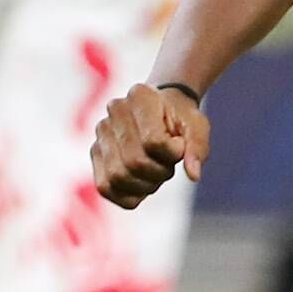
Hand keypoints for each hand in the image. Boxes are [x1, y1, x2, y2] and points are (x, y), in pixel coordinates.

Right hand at [94, 81, 210, 205]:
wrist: (163, 111)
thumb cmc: (181, 119)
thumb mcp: (197, 128)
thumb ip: (197, 149)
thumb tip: (194, 175)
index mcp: (141, 96)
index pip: (153, 142)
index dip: (172, 153)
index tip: (179, 145)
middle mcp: (115, 110)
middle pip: (134, 162)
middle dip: (159, 173)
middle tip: (169, 165)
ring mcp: (101, 132)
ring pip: (117, 177)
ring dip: (145, 186)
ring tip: (156, 173)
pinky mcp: (95, 153)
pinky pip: (106, 188)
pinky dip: (128, 196)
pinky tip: (143, 187)